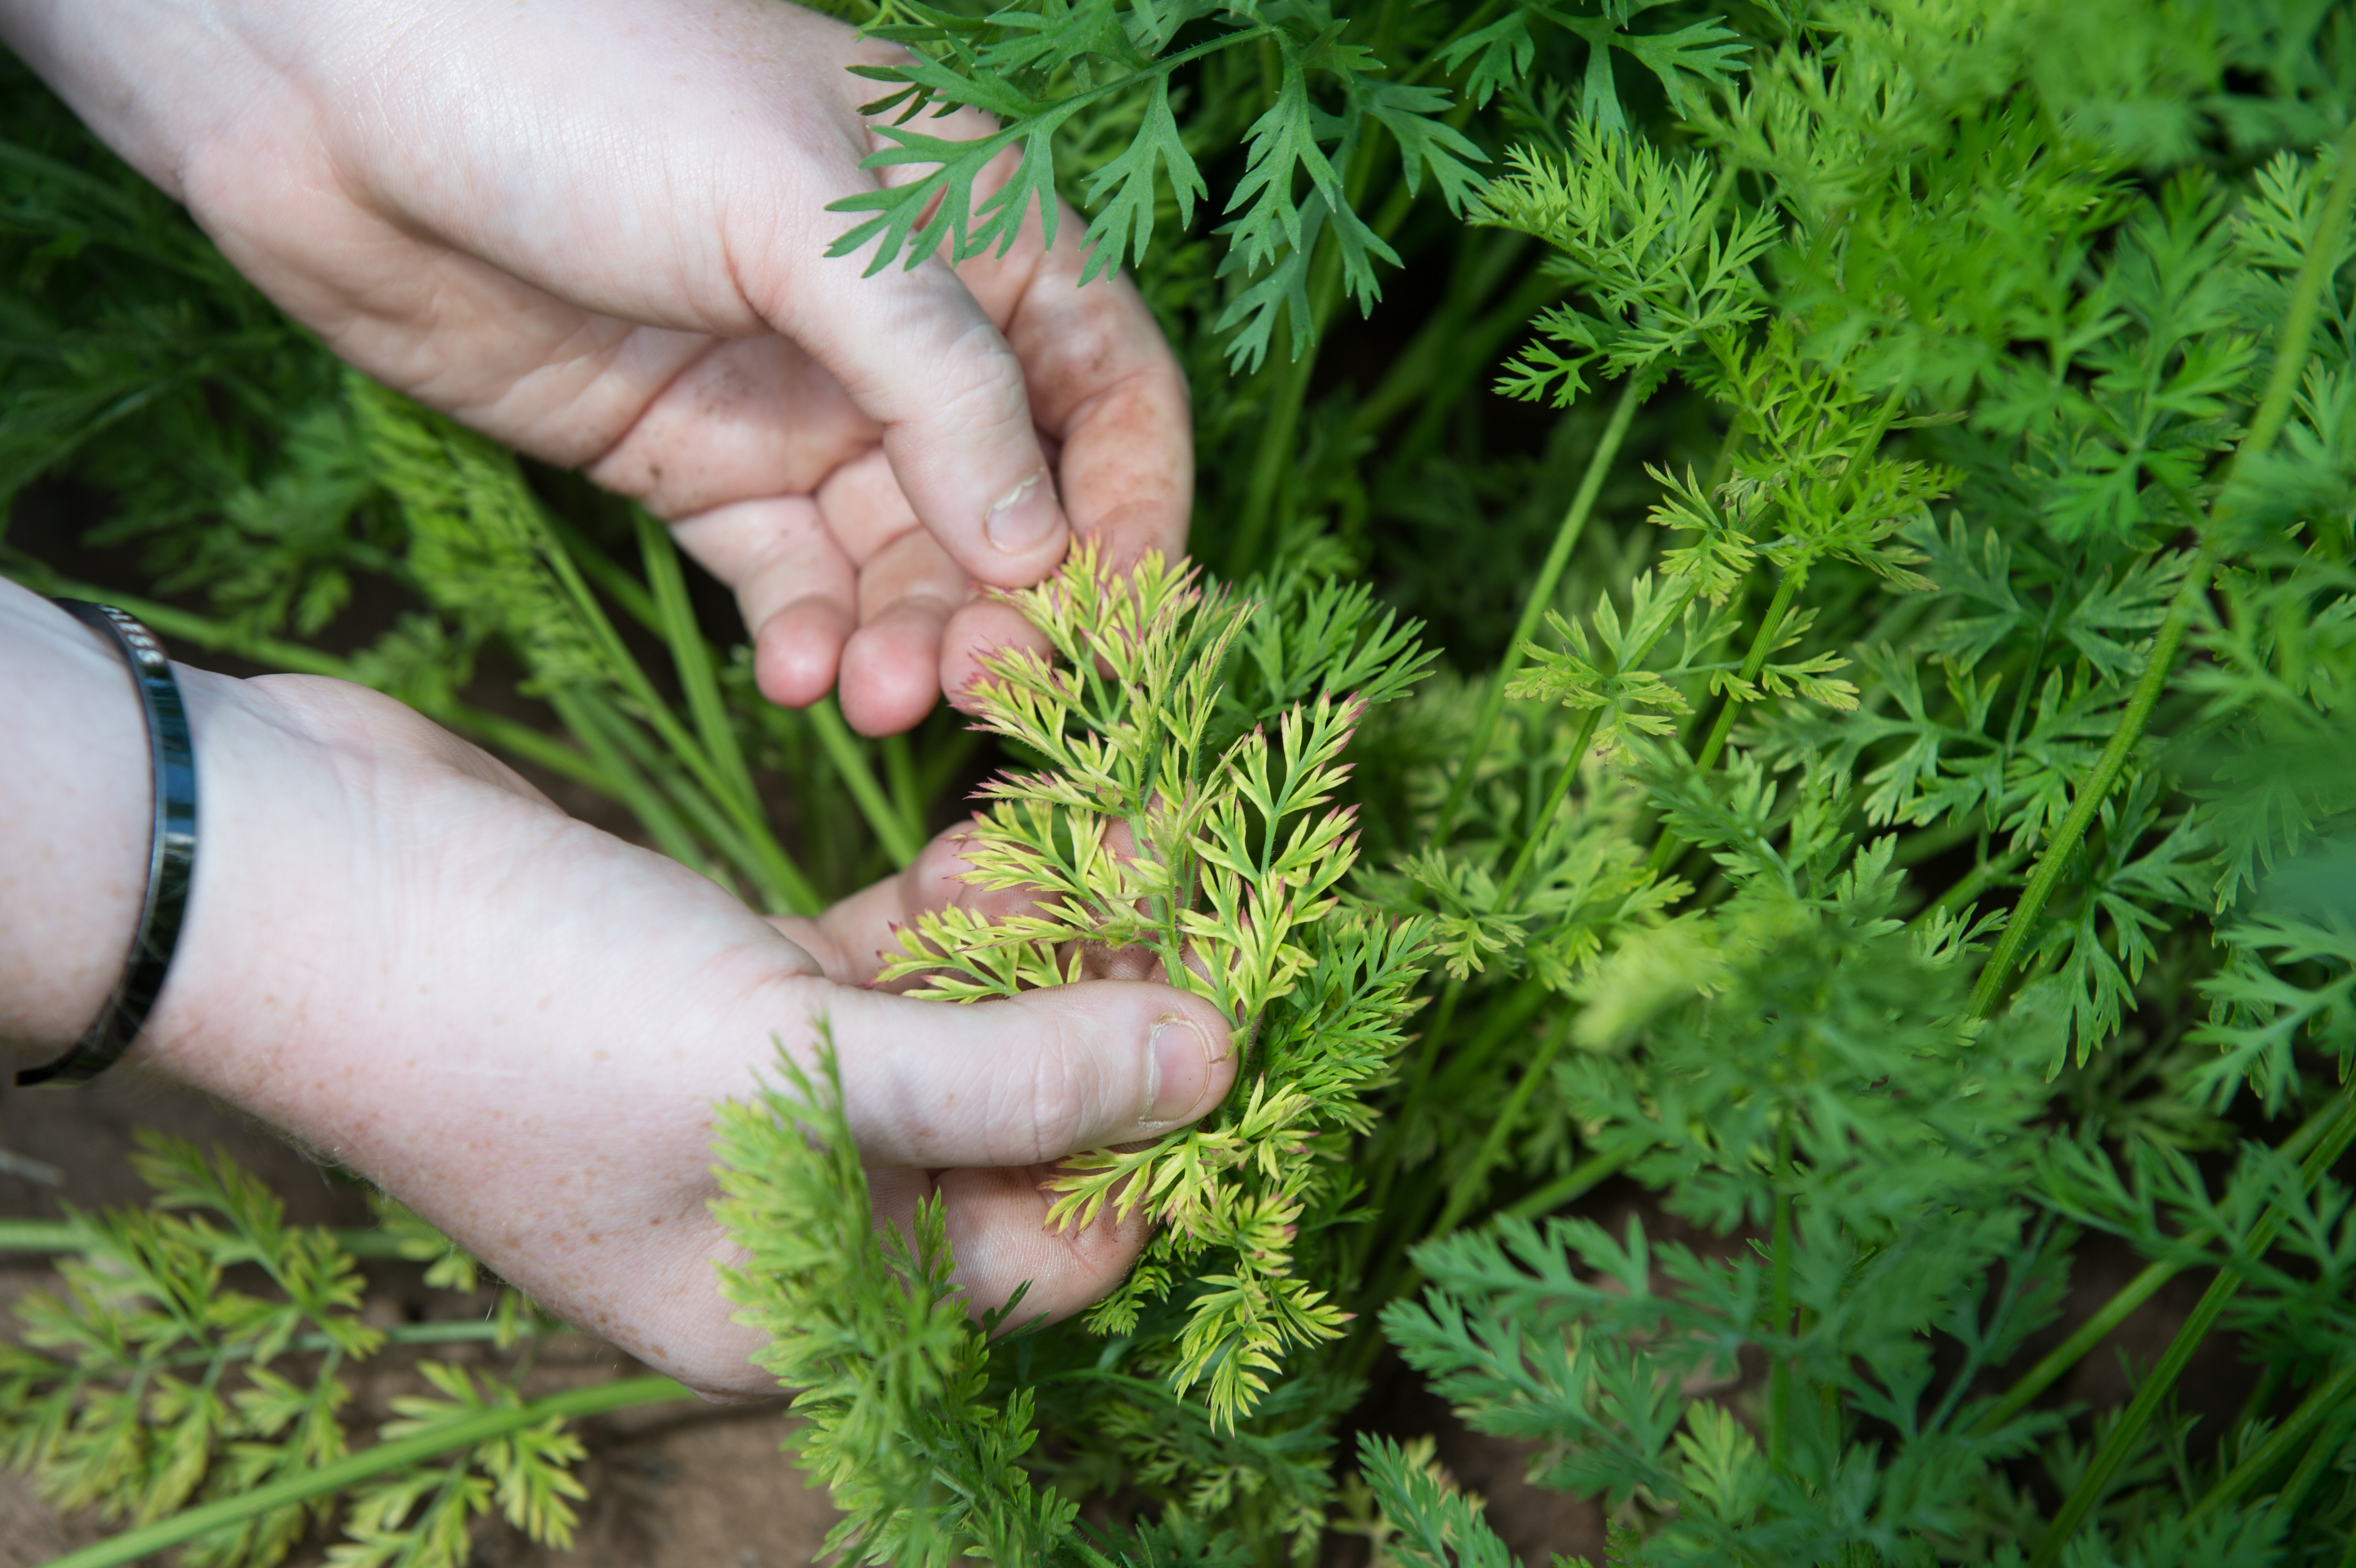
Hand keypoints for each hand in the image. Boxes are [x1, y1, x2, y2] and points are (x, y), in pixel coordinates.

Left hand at [1, 0, 1191, 734]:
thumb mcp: (802, 212)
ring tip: (872, 700)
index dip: (1134, 510)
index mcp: (973, 230)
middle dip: (1008, 606)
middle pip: (1010, 504)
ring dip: (905, 638)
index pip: (1109, 392)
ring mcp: (797, 405)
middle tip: (981, 691)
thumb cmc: (591, 83)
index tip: (1122, 624)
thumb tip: (1042, 551)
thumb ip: (938, 380)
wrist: (336, 87)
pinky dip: (807, 637)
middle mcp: (901, 333)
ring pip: (901, 561)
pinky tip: (794, 678)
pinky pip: (789, 580)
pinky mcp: (695, 467)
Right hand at [1, 586, 1233, 1397]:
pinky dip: (959, 900)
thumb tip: (1216, 1064)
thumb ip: (1014, 1079)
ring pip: (962, 1027)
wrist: (297, 880)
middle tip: (1217, 893)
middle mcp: (792, 1213)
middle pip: (1014, 1133)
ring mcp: (762, 1092)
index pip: (1037, 1258)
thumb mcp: (790, 1067)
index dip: (1155, 1153)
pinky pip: (894, 957)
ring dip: (1050, 936)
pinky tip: (1024, 826)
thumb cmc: (530, 1017)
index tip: (1248, 1019)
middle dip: (1116, 1018)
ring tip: (1141, 823)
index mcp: (797, 1300)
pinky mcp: (737, 979)